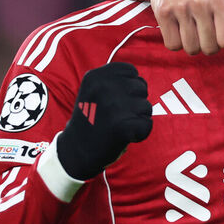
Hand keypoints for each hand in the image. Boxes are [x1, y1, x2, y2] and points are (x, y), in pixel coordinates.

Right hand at [56, 63, 151, 179]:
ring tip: (117, 125)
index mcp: (95, 76)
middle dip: (134, 101)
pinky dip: (140, 133)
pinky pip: (147, 125)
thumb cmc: (91, 118)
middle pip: (141, 87)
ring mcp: (114, 107)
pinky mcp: (123, 127)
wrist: (75, 151)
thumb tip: (141, 81)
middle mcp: (104, 87)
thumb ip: (114, 79)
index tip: (113, 100)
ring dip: (137, 117)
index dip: (128, 87)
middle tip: (114, 115)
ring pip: (146, 106)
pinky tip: (123, 136)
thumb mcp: (94, 90)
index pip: (131, 71)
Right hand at [151, 0, 223, 54]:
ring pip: (191, 49)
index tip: (221, 33)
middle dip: (210, 45)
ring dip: (194, 45)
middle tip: (207, 33)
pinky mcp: (162, 12)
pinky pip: (172, 45)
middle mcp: (200, 3)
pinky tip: (180, 30)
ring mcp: (180, 8)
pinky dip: (177, 43)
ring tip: (193, 31)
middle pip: (209, 48)